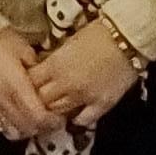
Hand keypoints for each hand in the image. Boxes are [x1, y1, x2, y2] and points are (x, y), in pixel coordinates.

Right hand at [0, 28, 61, 145]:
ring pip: (9, 131)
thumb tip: (46, 83)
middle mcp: (2, 100)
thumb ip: (38, 70)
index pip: (38, 117)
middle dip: (40, 128)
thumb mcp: (26, 51)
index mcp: (17, 86)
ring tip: (29, 121)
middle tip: (47, 121)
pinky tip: (10, 116)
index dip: (51, 122)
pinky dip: (5, 124)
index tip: (58, 119)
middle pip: (26, 128)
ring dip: (22, 129)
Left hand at [30, 17, 147, 127]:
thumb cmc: (98, 34)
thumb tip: (42, 70)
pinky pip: (83, 119)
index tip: (29, 82)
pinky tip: (76, 112)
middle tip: (41, 96)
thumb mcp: (68, 42)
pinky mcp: (102, 105)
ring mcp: (84, 97)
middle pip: (41, 101)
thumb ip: (54, 59)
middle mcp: (66, 84)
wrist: (128, 38)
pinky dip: (77, 118)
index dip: (28, 83)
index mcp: (55, 65)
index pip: (30, 82)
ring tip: (56, 105)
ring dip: (55, 109)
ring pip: (58, 112)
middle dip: (38, 98)